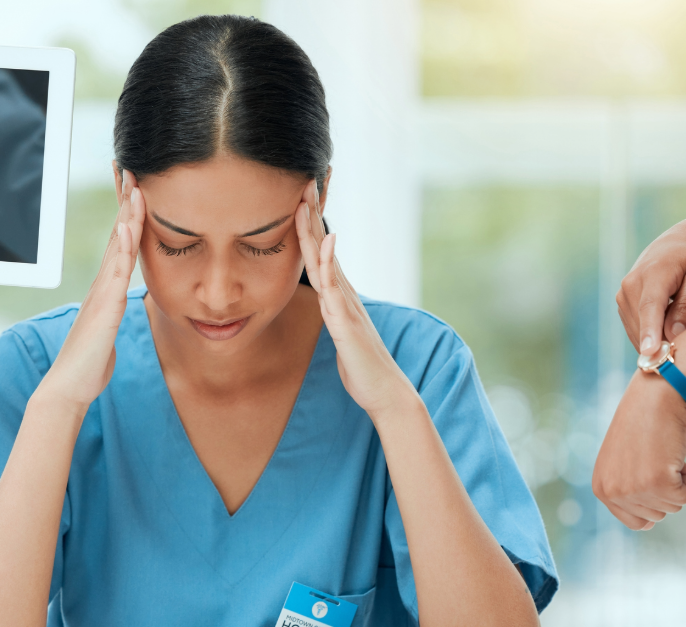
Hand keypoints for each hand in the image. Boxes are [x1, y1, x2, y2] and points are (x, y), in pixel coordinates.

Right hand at [37, 171, 144, 409]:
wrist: (69, 388)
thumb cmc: (89, 365)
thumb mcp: (107, 332)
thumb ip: (112, 313)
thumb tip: (118, 306)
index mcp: (107, 289)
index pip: (120, 243)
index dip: (126, 213)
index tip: (132, 186)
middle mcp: (103, 285)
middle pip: (117, 233)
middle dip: (123, 200)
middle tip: (128, 166)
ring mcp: (102, 293)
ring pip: (118, 245)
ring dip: (127, 214)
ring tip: (135, 184)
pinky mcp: (105, 307)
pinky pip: (117, 271)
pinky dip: (124, 246)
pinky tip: (130, 226)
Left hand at [293, 181, 413, 416]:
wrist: (384, 390)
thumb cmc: (362, 365)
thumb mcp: (339, 332)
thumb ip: (332, 312)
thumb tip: (323, 300)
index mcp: (338, 294)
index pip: (320, 251)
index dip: (310, 224)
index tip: (301, 194)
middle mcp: (343, 292)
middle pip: (322, 245)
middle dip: (312, 212)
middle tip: (305, 178)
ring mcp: (345, 303)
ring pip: (325, 258)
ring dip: (314, 227)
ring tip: (306, 197)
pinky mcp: (346, 320)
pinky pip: (334, 287)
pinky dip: (329, 261)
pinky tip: (328, 239)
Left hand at [592, 371, 685, 529]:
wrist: (655, 397)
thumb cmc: (643, 427)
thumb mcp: (623, 464)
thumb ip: (627, 492)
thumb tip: (644, 523)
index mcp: (601, 489)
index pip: (636, 522)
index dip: (653, 504)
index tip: (652, 478)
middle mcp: (612, 493)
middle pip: (656, 518)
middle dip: (665, 492)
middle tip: (656, 459)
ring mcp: (633, 489)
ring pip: (672, 508)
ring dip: (676, 482)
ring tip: (662, 454)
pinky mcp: (657, 482)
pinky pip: (685, 497)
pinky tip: (673, 454)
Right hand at [617, 216, 685, 356]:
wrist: (679, 244)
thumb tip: (673, 335)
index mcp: (654, 272)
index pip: (650, 306)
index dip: (650, 331)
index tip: (650, 353)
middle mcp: (631, 284)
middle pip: (643, 323)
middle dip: (661, 344)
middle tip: (684, 359)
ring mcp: (623, 296)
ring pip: (638, 331)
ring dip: (657, 341)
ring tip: (679, 340)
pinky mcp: (623, 306)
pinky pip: (636, 330)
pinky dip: (651, 338)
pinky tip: (668, 335)